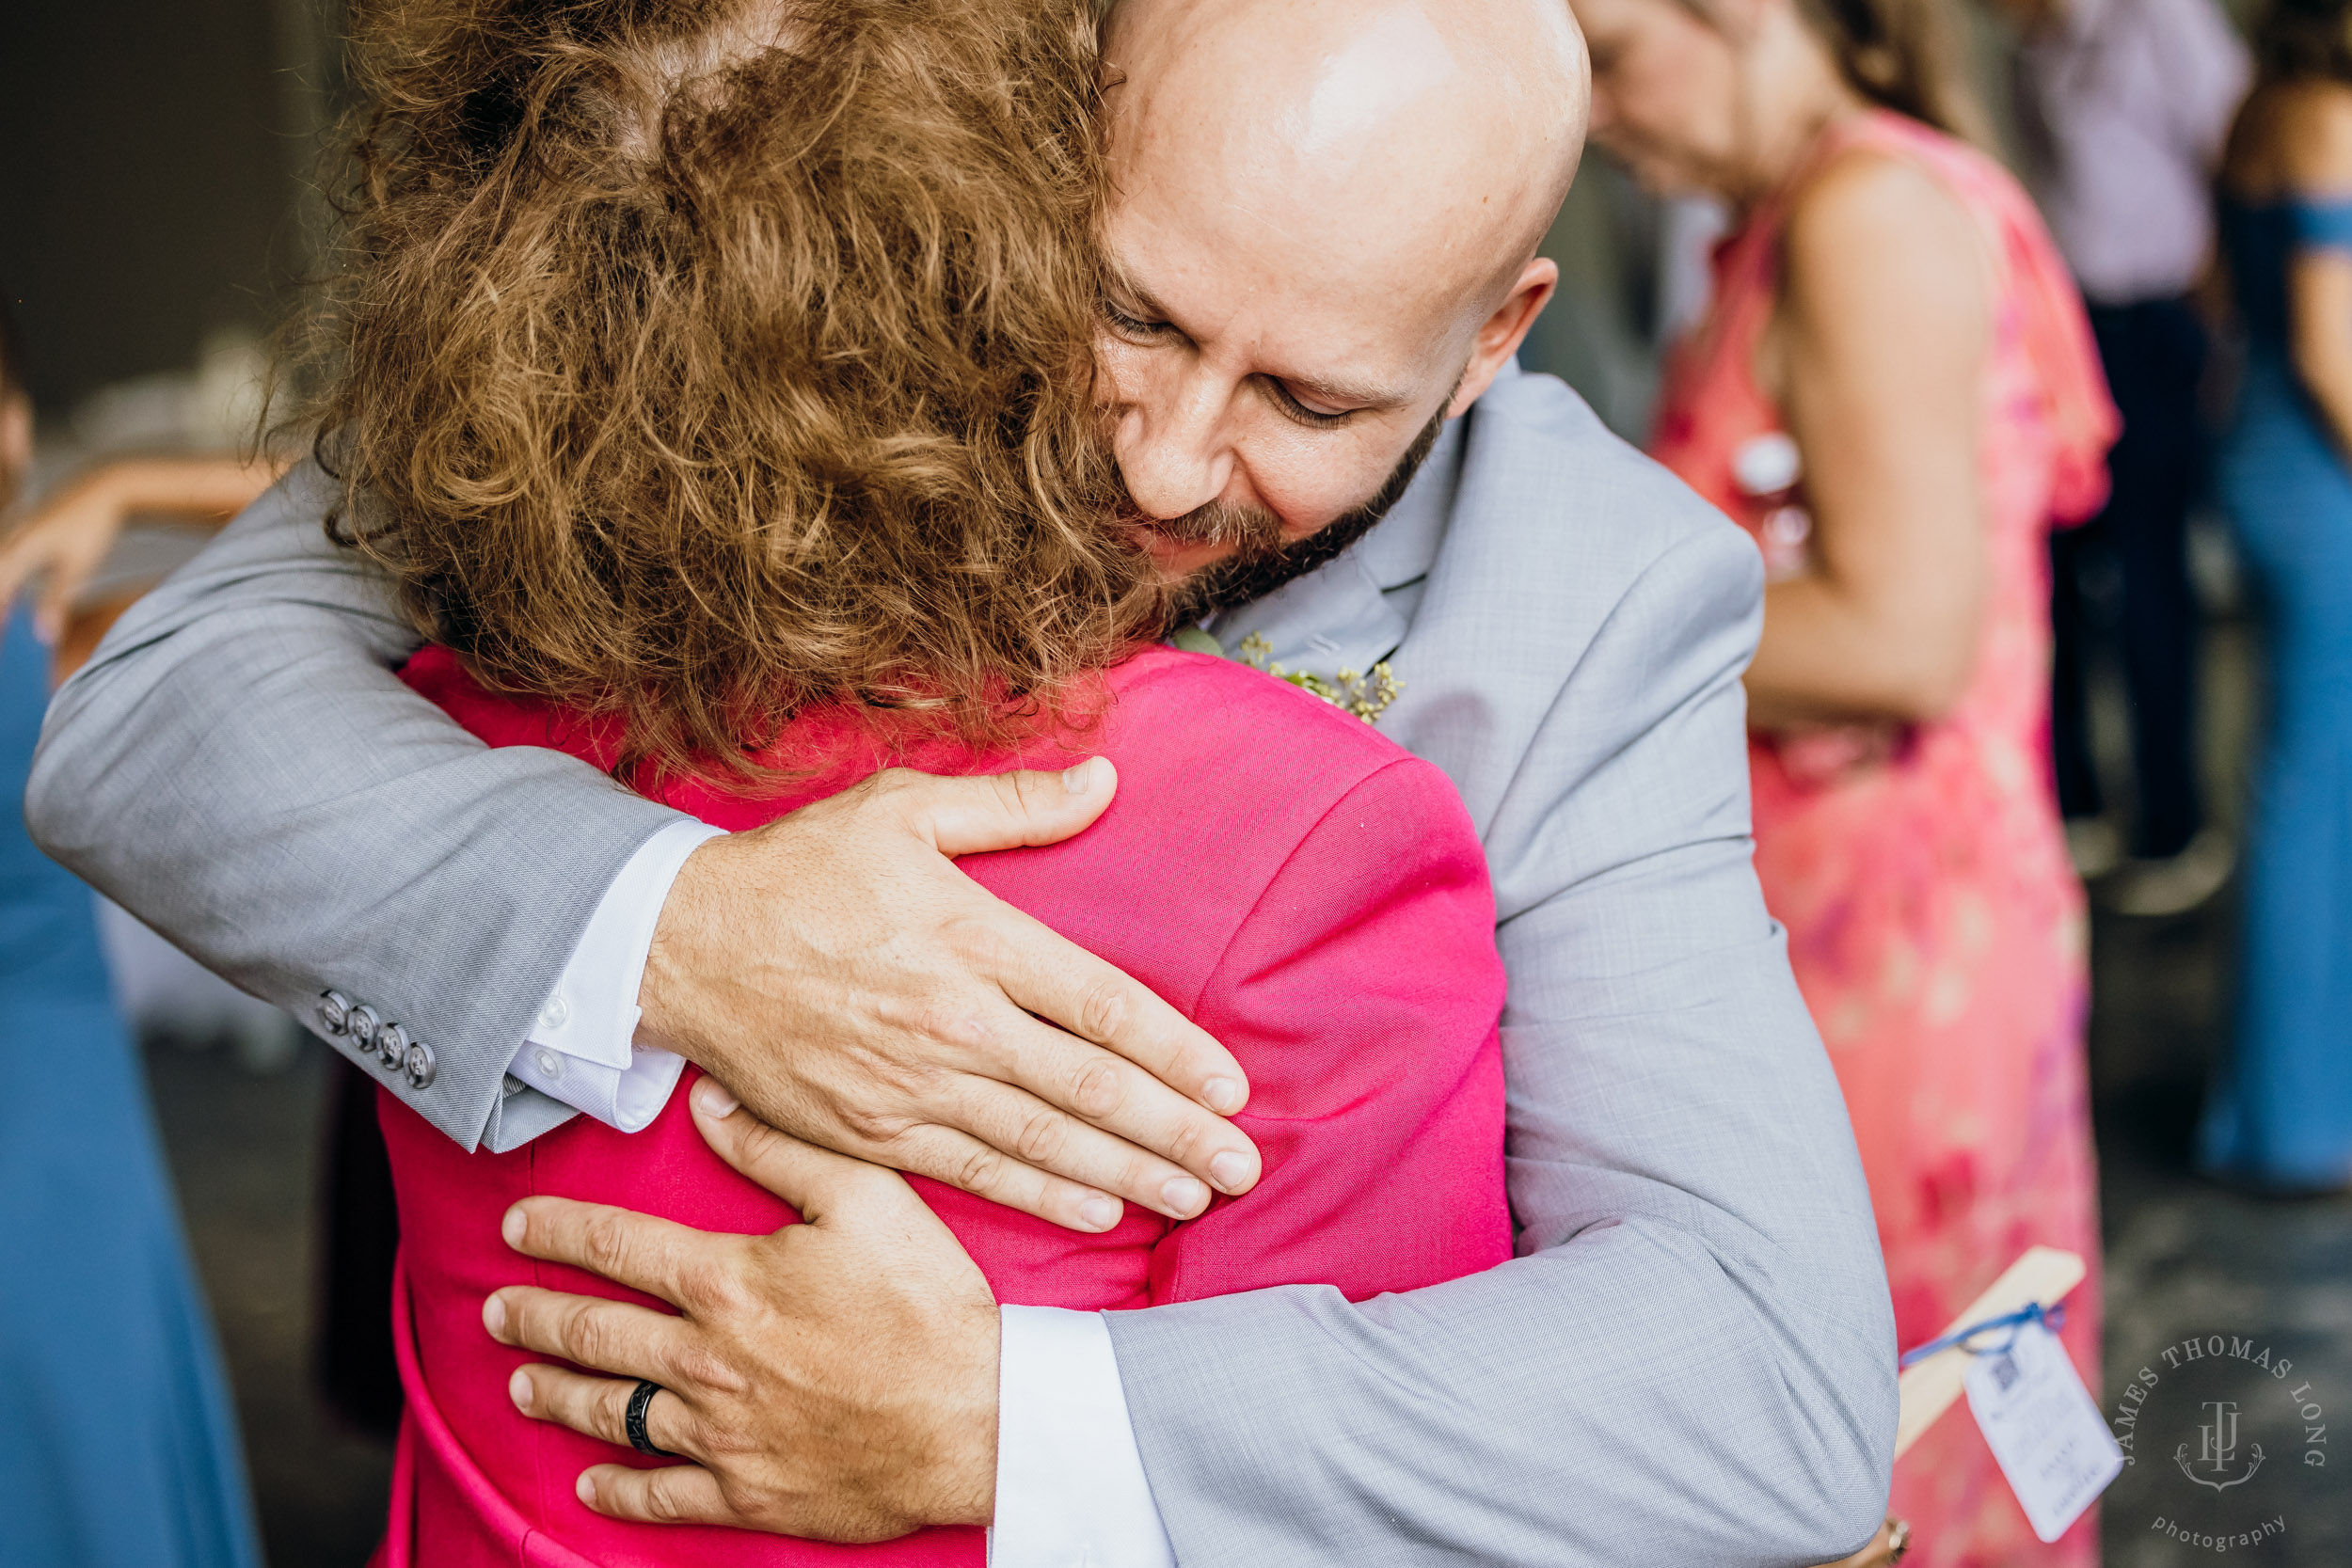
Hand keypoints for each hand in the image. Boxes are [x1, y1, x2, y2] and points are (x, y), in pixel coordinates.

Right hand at [0, 469, 134, 643]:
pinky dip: (7, 573)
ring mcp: (19, 530)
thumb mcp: (77, 567)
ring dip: (2, 588)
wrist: (102, 489)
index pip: (1, 586)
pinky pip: (7, 554)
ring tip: (5, 613)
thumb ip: (57, 600)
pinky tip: (13, 587)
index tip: (0, 632)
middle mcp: (15, 537)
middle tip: (2, 627)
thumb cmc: (92, 526)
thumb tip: (45, 634)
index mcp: (23, 548)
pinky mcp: (26, 528)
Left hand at [486, 1080, 997, 1537]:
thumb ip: (781, 1150)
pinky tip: (590, 1480)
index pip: (617, 1245)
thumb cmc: (930, 1306)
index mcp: (731, 1281)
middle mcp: (708, 1359)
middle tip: (497, 1309)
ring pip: (611, 1410)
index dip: (558, 1229)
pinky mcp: (748, 1493)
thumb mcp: (868, 1198)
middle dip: (534, 1315)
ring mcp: (721, 1432)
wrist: (979, 1418)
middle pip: (594, 1331)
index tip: (518, 1224)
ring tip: (521, 1381)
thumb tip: (712, 1105)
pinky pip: (660, 1494)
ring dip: (555, 1393)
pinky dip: (615, 1488)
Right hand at [640, 757, 1262, 1232]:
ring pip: (1041, 1141)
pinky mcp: (870, 1130)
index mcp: (969, 936)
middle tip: (1242, 1166)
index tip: (1231, 1085)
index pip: (1098, 1004)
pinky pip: (974, 1172)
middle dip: (1174, 1131)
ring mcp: (909, 1083)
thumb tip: (1105, 779)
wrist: (676, 945)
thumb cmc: (797, 868)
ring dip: (1127, 1173)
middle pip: (1087, 1087)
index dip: (1174, 1050)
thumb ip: (1014, 804)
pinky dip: (1042, 1195)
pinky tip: (1100, 1210)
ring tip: (1196, 1197)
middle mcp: (950, 1018)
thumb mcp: (902, 807)